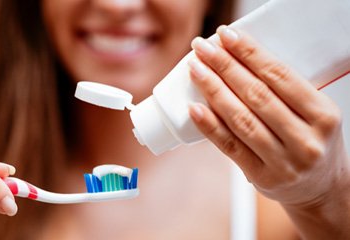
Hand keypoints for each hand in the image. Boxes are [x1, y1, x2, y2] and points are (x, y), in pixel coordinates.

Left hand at [187, 26, 348, 206]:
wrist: (320, 188)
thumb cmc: (312, 142)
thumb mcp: (314, 114)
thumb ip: (284, 92)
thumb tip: (236, 59)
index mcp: (323, 115)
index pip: (280, 76)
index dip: (250, 53)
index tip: (227, 36)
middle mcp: (306, 139)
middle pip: (257, 95)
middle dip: (225, 66)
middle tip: (202, 48)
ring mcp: (284, 162)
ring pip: (241, 119)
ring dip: (213, 90)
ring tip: (195, 70)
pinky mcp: (262, 177)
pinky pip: (230, 146)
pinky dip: (210, 125)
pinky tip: (194, 107)